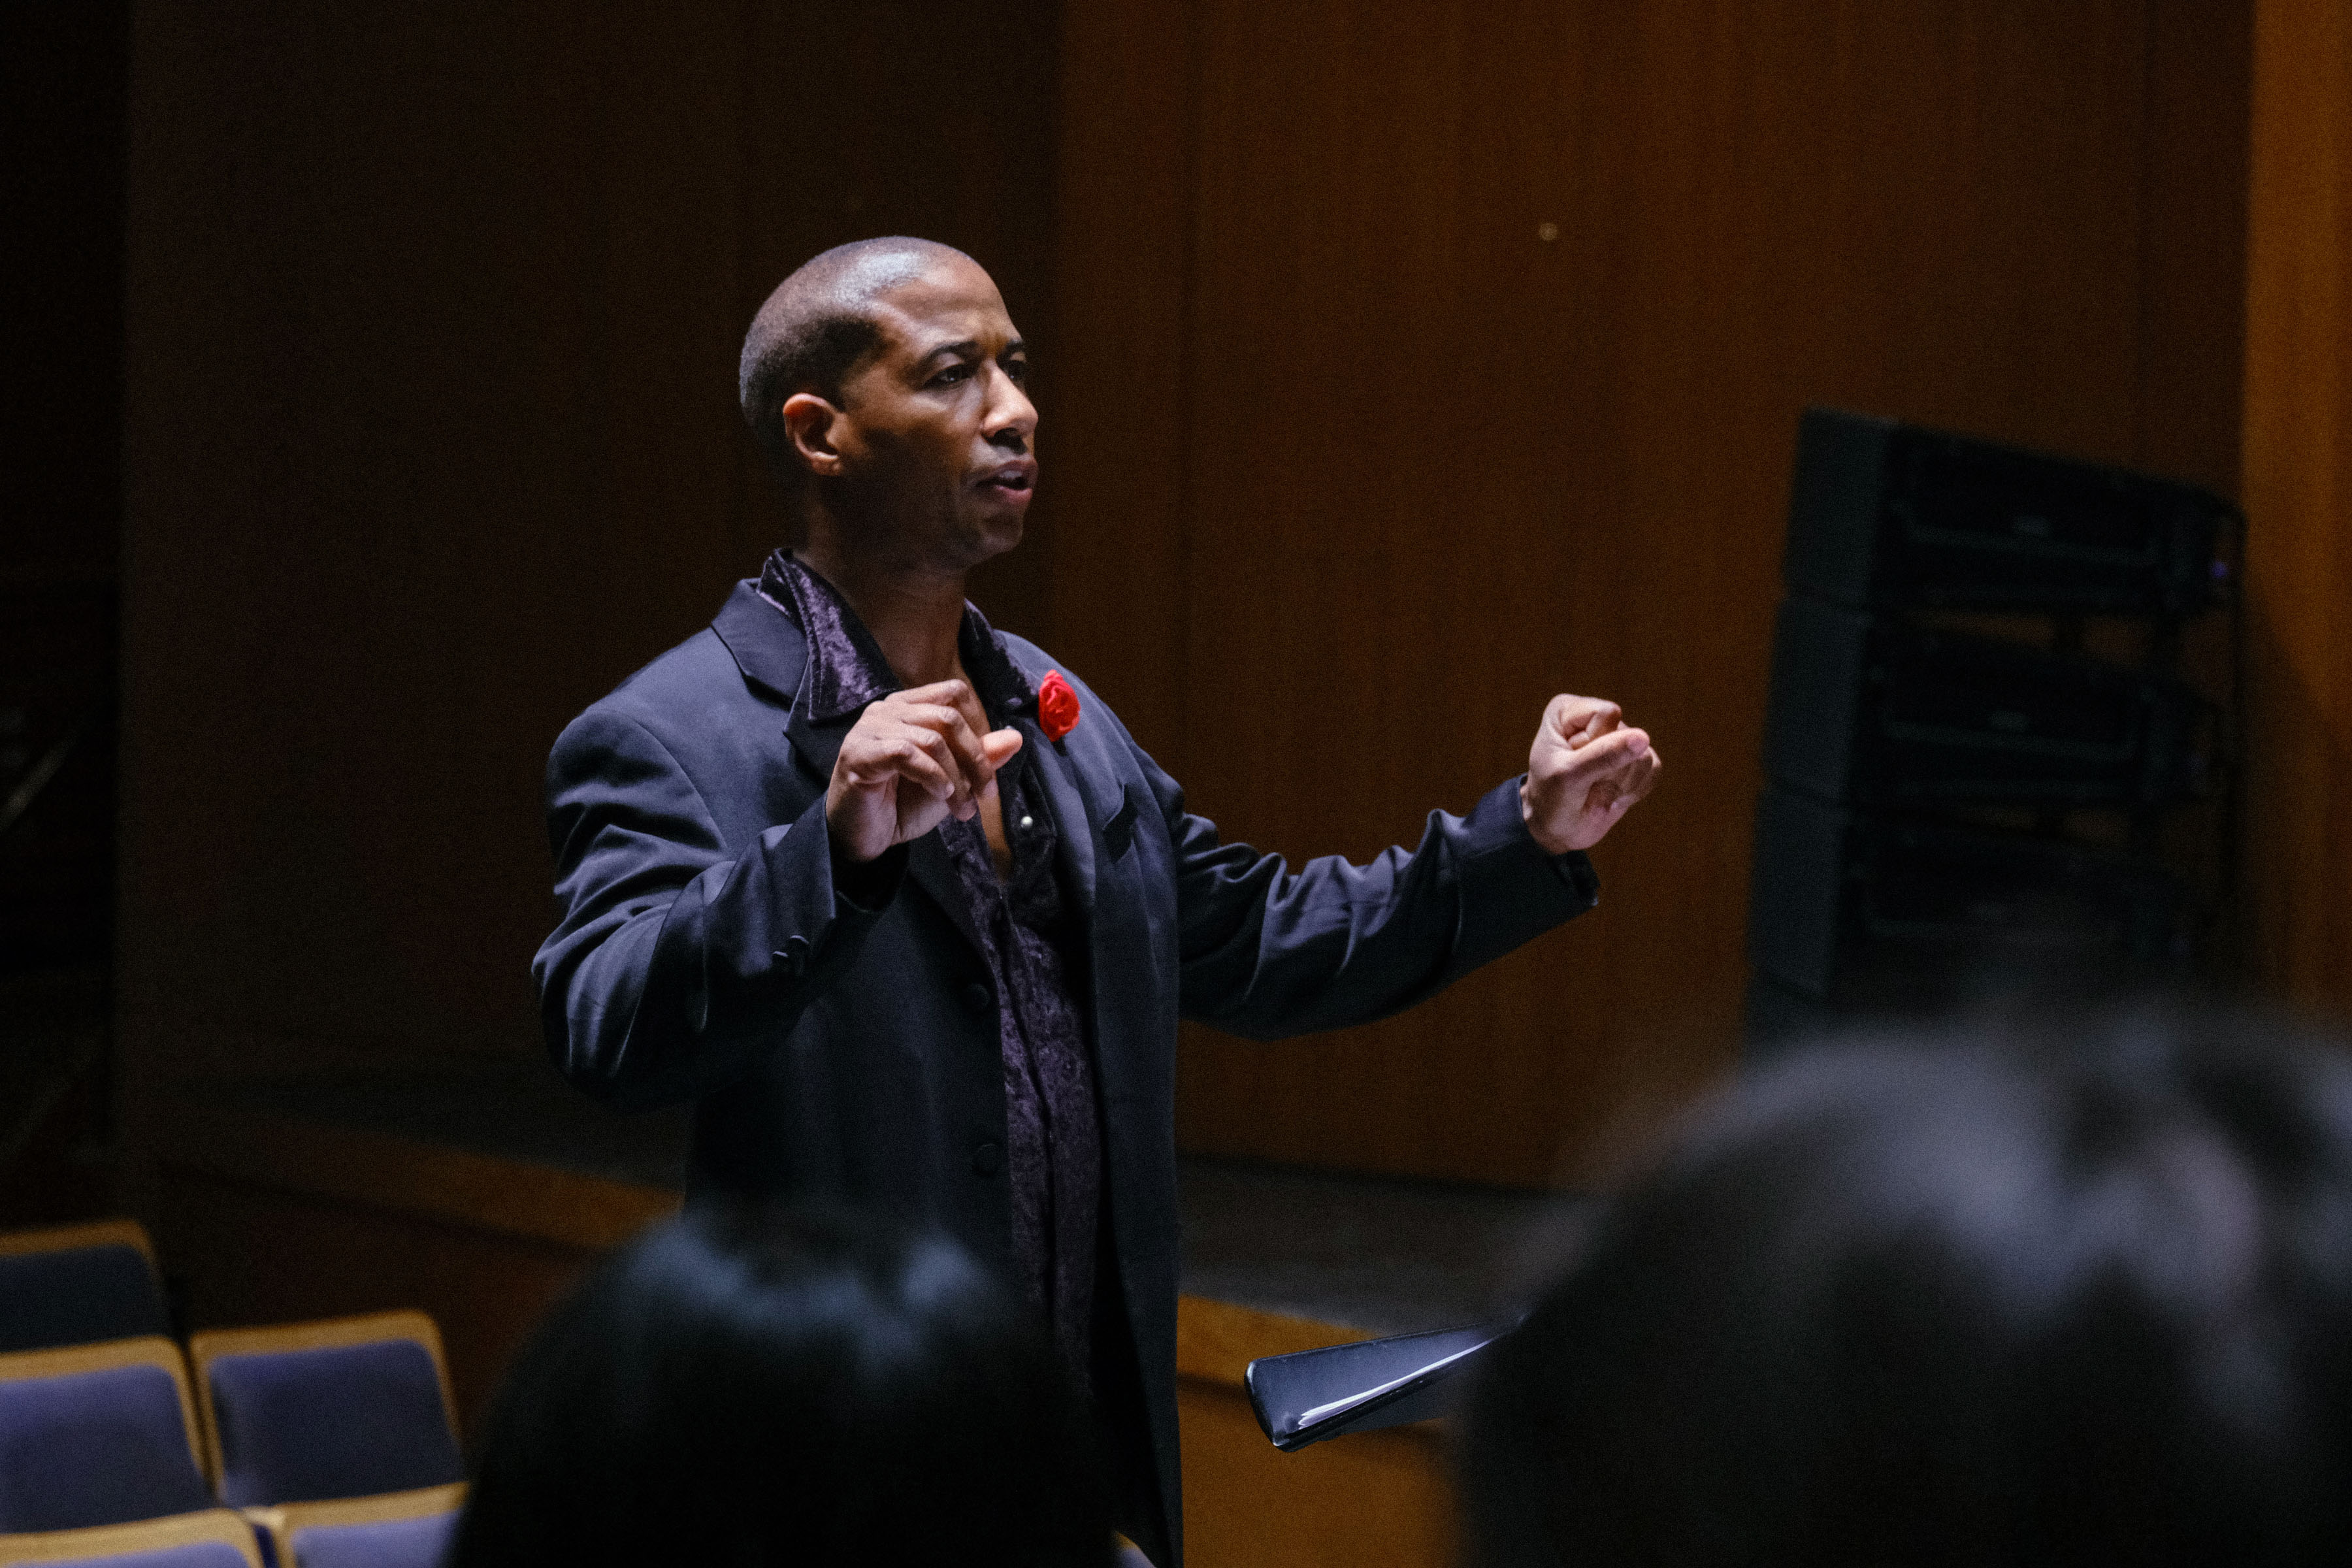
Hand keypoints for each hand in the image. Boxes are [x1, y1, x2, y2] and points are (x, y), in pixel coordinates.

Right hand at [827, 679, 1024, 862]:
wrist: (864, 839)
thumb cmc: (903, 805)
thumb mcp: (952, 780)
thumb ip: (979, 758)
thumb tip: (1016, 738)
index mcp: (909, 707)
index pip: (955, 695)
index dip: (979, 728)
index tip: (988, 769)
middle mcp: (887, 709)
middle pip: (949, 716)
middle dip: (976, 759)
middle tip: (984, 796)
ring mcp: (870, 728)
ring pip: (932, 738)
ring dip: (956, 778)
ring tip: (961, 808)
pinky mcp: (858, 752)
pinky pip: (907, 753)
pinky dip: (933, 776)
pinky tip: (940, 795)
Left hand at [1520, 693, 1660, 853]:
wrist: (1557, 832)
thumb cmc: (1552, 799)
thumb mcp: (1569, 778)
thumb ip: (1603, 755)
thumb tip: (1643, 738)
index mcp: (1567, 711)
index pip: (1607, 714)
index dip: (1597, 743)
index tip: (1572, 764)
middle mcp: (1594, 718)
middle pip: (1628, 734)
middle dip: (1611, 769)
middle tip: (1585, 784)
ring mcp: (1616, 737)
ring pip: (1644, 753)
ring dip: (1622, 784)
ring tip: (1597, 793)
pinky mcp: (1634, 758)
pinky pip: (1654, 767)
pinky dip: (1636, 790)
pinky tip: (1615, 798)